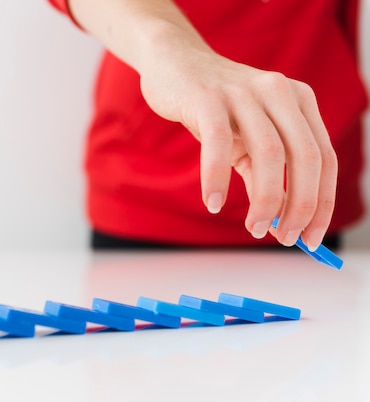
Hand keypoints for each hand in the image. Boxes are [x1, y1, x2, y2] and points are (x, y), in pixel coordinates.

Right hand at [138, 42, 336, 250]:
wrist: (175, 63)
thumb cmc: (214, 108)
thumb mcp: (246, 138)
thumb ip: (263, 173)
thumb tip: (278, 222)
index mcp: (299, 102)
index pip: (324, 158)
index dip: (322, 203)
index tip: (310, 238)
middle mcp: (279, 93)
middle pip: (306, 157)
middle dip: (301, 206)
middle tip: (286, 239)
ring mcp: (244, 93)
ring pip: (270, 154)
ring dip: (266, 200)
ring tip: (254, 228)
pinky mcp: (208, 98)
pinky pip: (218, 144)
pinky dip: (218, 179)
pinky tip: (214, 203)